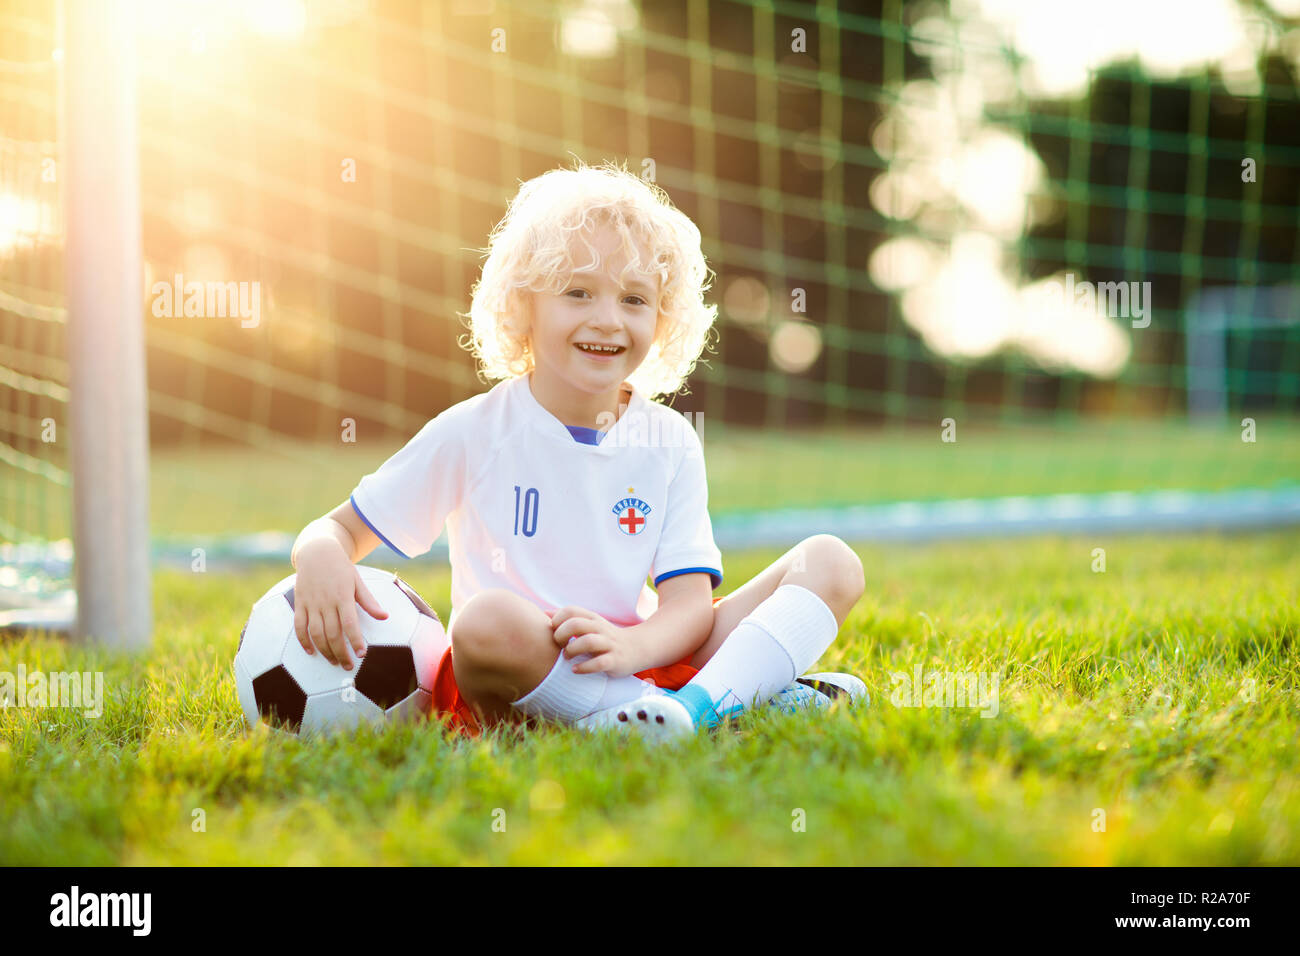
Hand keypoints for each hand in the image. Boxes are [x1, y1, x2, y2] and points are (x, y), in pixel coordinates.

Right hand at [292, 542, 388, 669]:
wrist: (317, 552)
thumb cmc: (341, 568)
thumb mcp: (358, 582)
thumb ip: (369, 601)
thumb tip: (385, 617)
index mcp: (343, 596)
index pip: (350, 624)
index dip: (355, 640)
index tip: (362, 655)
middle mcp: (326, 602)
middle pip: (332, 633)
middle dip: (341, 652)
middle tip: (348, 666)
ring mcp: (311, 604)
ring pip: (316, 633)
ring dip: (324, 650)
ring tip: (334, 661)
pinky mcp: (300, 604)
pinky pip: (299, 626)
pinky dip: (303, 641)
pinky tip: (311, 652)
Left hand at [550, 606, 637, 677]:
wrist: (636, 649)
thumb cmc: (604, 637)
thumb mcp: (588, 624)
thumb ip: (568, 619)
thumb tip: (543, 613)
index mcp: (592, 618)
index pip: (570, 610)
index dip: (556, 620)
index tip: (553, 632)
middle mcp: (600, 628)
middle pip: (576, 624)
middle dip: (561, 634)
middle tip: (558, 645)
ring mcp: (609, 644)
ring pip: (588, 642)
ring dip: (572, 650)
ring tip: (566, 657)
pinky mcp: (615, 660)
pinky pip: (599, 663)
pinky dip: (584, 667)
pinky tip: (575, 670)